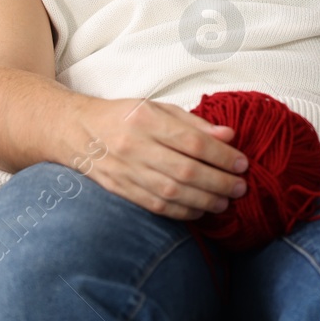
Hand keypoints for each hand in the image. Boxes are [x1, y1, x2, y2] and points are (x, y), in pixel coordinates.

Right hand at [76, 97, 249, 219]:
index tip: (242, 163)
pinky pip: (156, 206)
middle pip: (185, 170)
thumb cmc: (124, 117)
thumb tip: (229, 135)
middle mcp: (135, 146)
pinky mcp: (121, 190)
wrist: (78, 132)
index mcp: (146, 120)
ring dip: (204, 200)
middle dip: (219, 182)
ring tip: (225, 202)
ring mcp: (126, 171)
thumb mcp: (158, 108)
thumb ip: (194, 123)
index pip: (192, 141)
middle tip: (240, 187)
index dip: (221, 155)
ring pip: (172, 192)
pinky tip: (200, 211)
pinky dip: (182, 212)